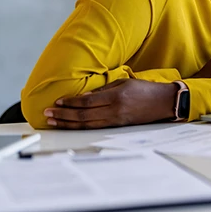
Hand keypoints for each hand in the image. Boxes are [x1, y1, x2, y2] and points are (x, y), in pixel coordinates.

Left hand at [44, 79, 177, 129]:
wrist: (163, 103)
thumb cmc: (145, 90)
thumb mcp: (124, 83)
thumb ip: (104, 90)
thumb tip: (83, 98)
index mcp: (116, 97)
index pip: (86, 102)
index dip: (69, 103)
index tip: (57, 102)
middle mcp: (114, 111)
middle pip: (82, 115)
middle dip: (62, 115)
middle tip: (47, 113)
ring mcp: (115, 121)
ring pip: (86, 125)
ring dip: (67, 123)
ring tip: (53, 122)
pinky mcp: (117, 127)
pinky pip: (94, 128)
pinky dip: (80, 127)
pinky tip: (70, 126)